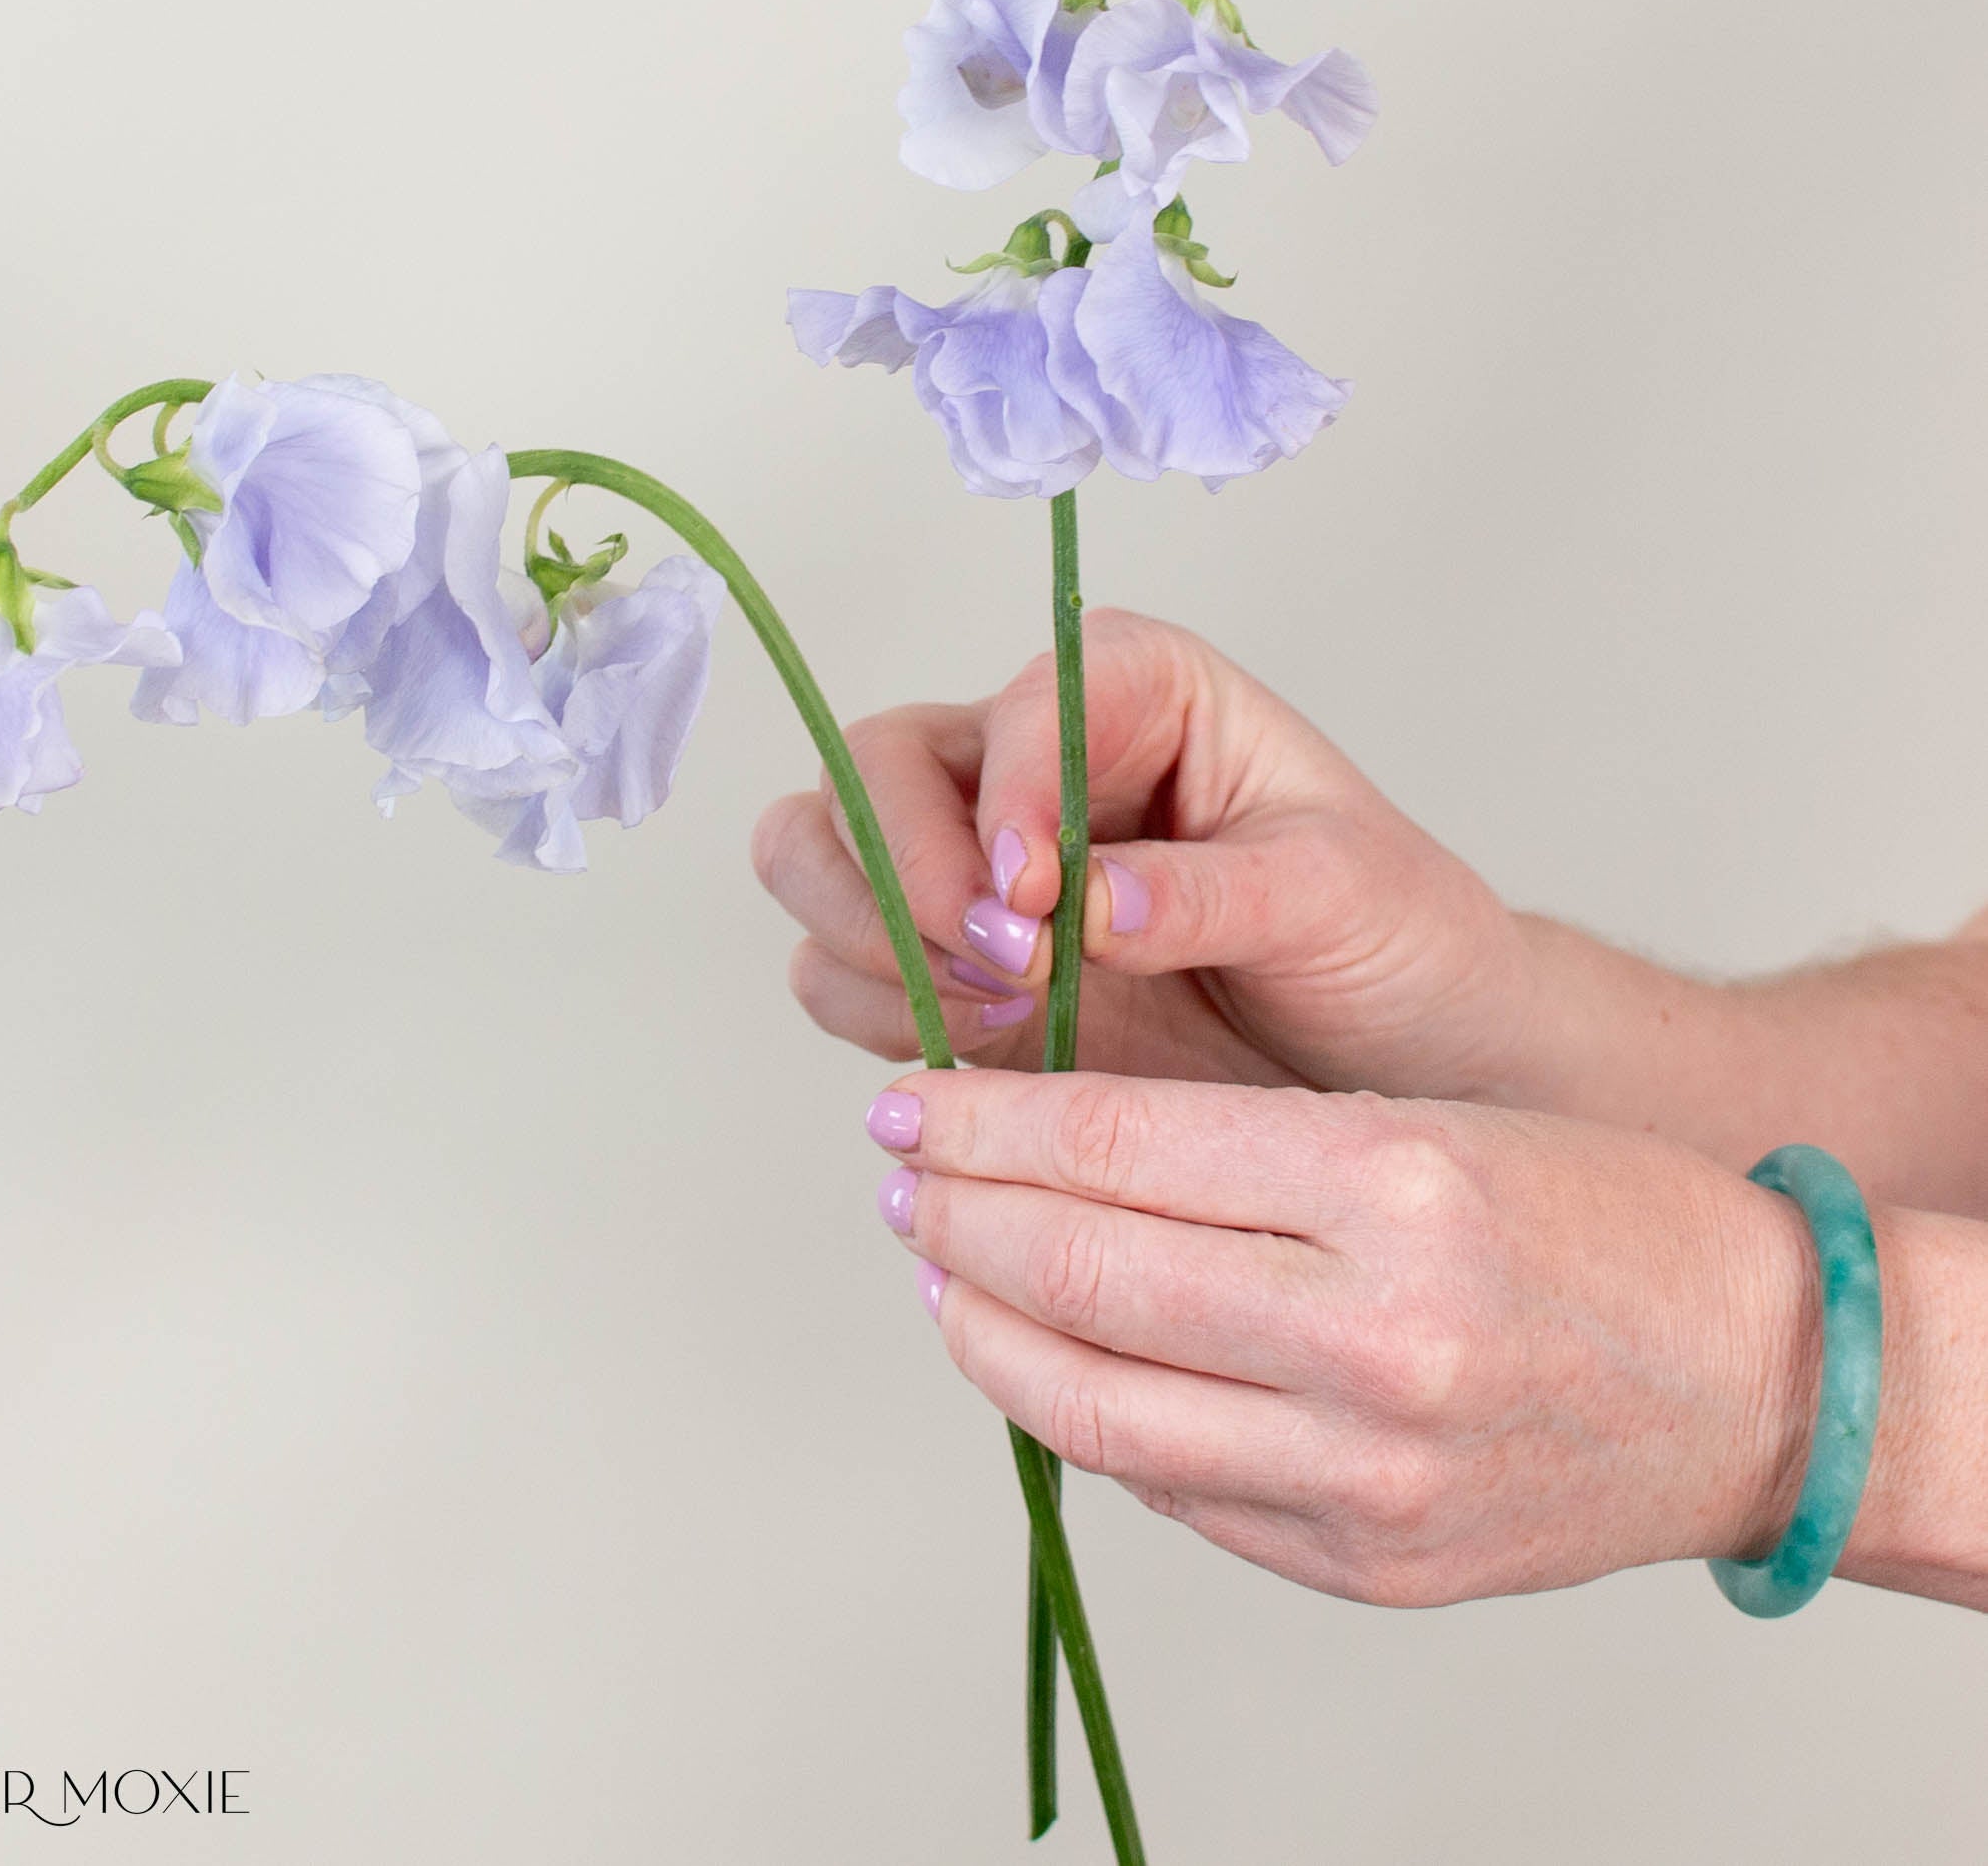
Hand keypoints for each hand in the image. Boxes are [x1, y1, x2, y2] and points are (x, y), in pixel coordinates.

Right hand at [754, 607, 1546, 1098]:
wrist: (1399, 1056)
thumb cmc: (1389, 937)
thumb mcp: (1340, 892)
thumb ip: (1214, 890)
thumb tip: (1088, 900)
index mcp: (1133, 689)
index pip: (1021, 709)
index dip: (1005, 797)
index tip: (1032, 898)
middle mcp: (1026, 757)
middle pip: (871, 767)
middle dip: (903, 872)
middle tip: (1005, 971)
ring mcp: (968, 859)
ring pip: (817, 855)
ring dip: (868, 941)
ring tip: (994, 1015)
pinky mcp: (944, 962)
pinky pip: (834, 965)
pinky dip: (868, 1007)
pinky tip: (973, 1048)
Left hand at [864, 1066, 1821, 1604]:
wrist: (1763, 1379)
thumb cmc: (1599, 1211)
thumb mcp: (1424, 1115)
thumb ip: (1234, 1149)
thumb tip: (1036, 1155)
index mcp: (1392, 1182)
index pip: (1118, 1143)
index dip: (987, 1120)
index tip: (913, 1098)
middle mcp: (1374, 1337)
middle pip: (1085, 1275)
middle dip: (956, 1218)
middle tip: (899, 1174)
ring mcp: (1367, 1473)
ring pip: (1097, 1406)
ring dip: (985, 1331)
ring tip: (939, 1272)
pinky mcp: (1366, 1564)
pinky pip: (1171, 1489)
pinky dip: (1084, 1418)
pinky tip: (1043, 1364)